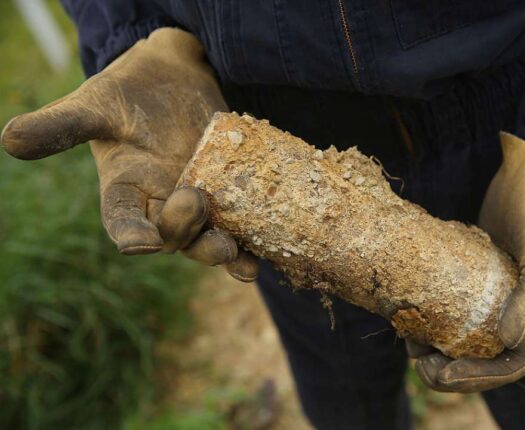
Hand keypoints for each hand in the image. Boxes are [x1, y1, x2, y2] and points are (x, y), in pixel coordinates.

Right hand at [1, 28, 257, 280]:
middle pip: (173, 238)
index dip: (131, 235)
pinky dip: (252, 240)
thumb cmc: (127, 90)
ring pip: (208, 238)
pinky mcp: (228, 192)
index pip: (123, 223)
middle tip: (207, 226)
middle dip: (189, 237)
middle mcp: (160, 205)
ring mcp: (197, 201)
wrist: (173, 78)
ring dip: (224, 253)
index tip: (140, 245)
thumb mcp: (95, 104)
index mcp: (125, 192)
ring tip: (241, 261)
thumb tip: (9, 139)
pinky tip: (266, 251)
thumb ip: (62, 125)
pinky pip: (239, 224)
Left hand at [410, 132, 524, 391]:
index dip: (477, 378)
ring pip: (465, 331)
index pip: (509, 365)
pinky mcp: (476, 270)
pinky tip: (409, 307)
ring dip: (437, 344)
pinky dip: (434, 312)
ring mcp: (495, 291)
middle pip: (483, 355)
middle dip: (450, 367)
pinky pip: (454, 301)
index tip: (440, 374)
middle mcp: (518, 309)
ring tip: (407, 340)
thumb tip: (509, 342)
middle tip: (415, 360)